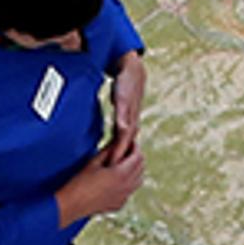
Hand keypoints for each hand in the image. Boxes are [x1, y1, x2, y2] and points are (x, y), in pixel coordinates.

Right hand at [58, 140, 147, 225]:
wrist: (71, 205)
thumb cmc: (80, 182)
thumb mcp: (94, 162)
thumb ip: (109, 150)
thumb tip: (118, 140)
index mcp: (121, 174)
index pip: (138, 157)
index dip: (136, 147)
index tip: (131, 142)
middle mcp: (126, 187)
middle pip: (141, 168)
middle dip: (137, 158)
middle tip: (129, 151)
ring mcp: (124, 198)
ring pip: (138, 181)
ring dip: (135, 171)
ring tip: (126, 164)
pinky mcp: (119, 205)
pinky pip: (129, 191)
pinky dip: (128, 183)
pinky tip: (117, 180)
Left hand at [102, 50, 146, 165]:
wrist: (133, 70)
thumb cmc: (126, 83)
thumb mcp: (122, 98)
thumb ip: (122, 115)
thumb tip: (123, 131)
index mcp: (130, 121)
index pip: (122, 144)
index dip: (116, 156)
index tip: (110, 168)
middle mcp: (131, 123)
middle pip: (124, 146)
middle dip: (118, 160)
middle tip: (110, 174)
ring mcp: (130, 120)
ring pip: (124, 142)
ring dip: (119, 154)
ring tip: (111, 167)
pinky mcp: (126, 117)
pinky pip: (121, 134)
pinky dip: (118, 144)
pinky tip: (112, 149)